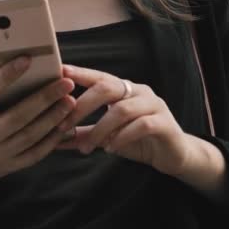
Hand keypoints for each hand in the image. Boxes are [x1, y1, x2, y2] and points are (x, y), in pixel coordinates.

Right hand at [0, 57, 75, 203]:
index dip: (7, 75)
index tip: (27, 59)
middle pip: (18, 115)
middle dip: (45, 97)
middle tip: (65, 82)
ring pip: (31, 135)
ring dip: (53, 117)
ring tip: (70, 100)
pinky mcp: (10, 166)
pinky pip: (35, 153)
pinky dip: (52, 140)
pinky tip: (65, 125)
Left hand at [56, 64, 190, 176]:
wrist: (173, 155)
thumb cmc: (137, 141)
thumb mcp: (106, 137)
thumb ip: (83, 134)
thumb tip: (54, 139)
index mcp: (123, 89)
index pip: (98, 77)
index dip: (80, 73)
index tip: (59, 73)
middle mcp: (138, 91)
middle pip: (107, 88)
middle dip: (82, 106)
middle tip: (63, 125)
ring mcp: (153, 105)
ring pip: (121, 110)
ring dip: (100, 129)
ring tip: (87, 147)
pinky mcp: (164, 123)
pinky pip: (141, 125)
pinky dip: (122, 137)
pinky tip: (110, 149)